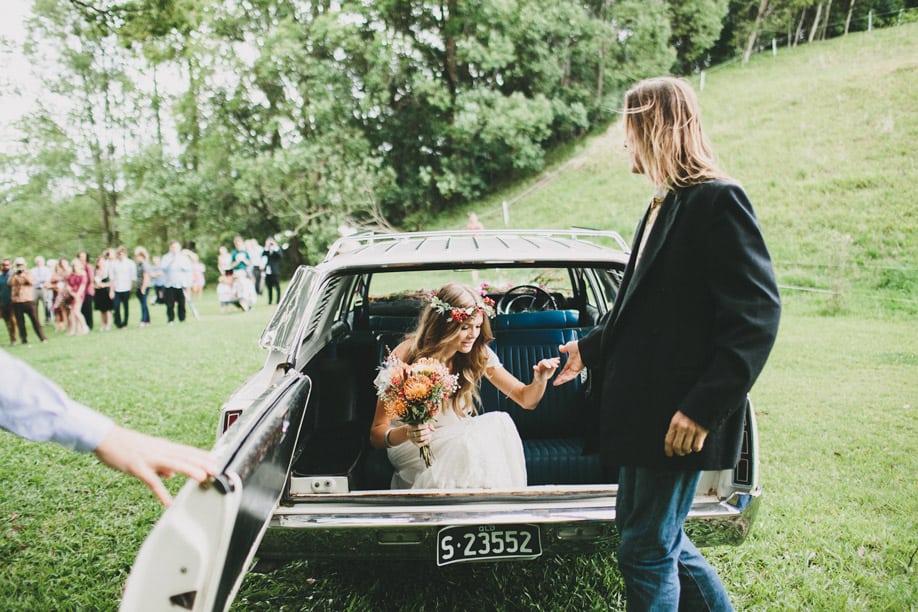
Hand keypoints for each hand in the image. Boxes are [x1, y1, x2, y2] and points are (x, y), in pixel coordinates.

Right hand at [93, 426, 217, 505]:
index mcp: (163, 448)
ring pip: (173, 464)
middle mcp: (160, 451)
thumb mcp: (148, 453)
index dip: (202, 456)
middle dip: (202, 463)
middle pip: (185, 456)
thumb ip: (161, 465)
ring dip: (188, 470)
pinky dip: (160, 491)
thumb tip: (172, 474)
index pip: (187, 451)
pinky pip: (151, 481)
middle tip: (217, 469)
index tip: (217, 461)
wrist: (105, 438)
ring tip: (202, 477)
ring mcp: (149, 458)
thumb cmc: (126, 446)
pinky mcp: (137, 467)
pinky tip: (168, 501)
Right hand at [406, 424, 432, 447]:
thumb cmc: (418, 426)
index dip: (424, 426)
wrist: (411, 432)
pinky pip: (422, 444)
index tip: (427, 425)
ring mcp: (412, 440)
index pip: (418, 427)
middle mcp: (409, 434)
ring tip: (429, 434)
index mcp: (410, 427)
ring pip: (420, 438)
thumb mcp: (422, 423)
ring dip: (427, 436)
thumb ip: (428, 425)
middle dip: (426, 431)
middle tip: (428, 430)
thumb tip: (434, 430)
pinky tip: (429, 438)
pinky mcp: (416, 444)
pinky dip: (427, 441)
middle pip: (420, 433)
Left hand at [532, 357, 560, 382]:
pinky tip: (559, 358)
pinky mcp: (552, 364)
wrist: (542, 379)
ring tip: (558, 362)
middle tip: (556, 366)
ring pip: (552, 360)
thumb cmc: (539, 377)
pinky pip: (554, 361)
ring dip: (555, 361)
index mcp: (540, 364)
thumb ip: (536, 371)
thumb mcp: (537, 375)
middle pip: (549, 361)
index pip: (543, 362)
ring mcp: (548, 363)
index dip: (546, 364)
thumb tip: (534, 367)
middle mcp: (544, 362)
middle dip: (552, 363)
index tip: (549, 367)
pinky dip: (556, 360)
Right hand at [552, 341, 582, 385]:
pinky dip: (566, 378)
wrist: (584, 347)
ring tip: (556, 383)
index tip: (556, 376)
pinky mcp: (578, 369)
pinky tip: (561, 380)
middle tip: (554, 383)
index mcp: (571, 361)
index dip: (561, 373)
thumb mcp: (569, 347)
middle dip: (560, 379)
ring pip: (568, 376)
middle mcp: (574, 366)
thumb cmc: (578, 346)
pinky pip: (571, 375)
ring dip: (562, 380)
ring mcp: (576, 368)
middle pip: (566, 375)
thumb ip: (564, 348)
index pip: (565, 370)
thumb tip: (560, 347)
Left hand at [664, 411, 708, 457]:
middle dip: (678, 452)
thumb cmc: (689, 412)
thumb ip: (674, 428)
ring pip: (686, 448)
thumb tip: (671, 442)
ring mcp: (692, 430)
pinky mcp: (701, 432)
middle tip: (680, 453)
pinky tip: (695, 446)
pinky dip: (696, 449)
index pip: (668, 440)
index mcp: (674, 423)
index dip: (668, 450)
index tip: (669, 454)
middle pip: (677, 447)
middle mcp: (682, 427)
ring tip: (688, 449)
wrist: (703, 404)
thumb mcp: (678, 417)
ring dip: (687, 451)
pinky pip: (697, 447)